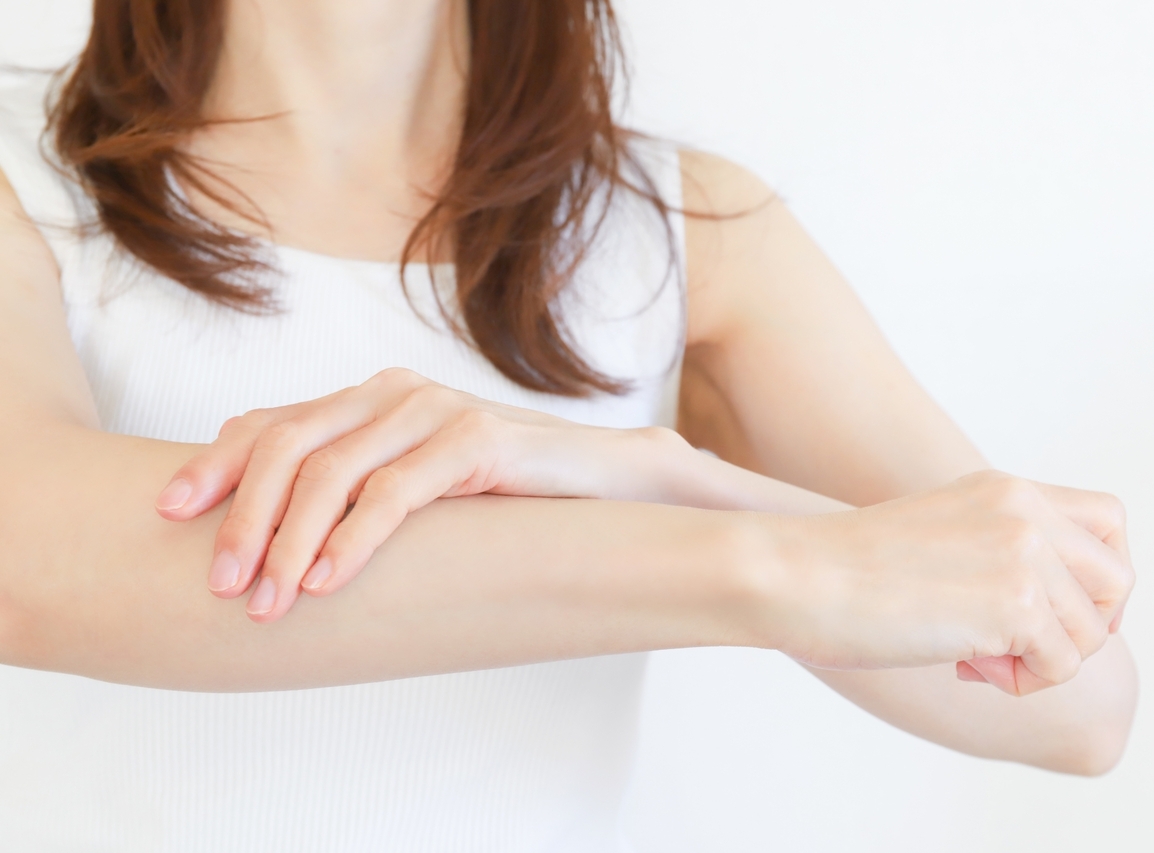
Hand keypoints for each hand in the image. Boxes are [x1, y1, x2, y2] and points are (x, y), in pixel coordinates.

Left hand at [155, 368, 688, 621]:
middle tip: (221, 585)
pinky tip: (328, 581)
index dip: (213, 469)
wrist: (602, 479)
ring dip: (290, 543)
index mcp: (367, 398)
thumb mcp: (411, 484)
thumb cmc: (499, 493)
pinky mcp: (476, 439)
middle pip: (287, 446)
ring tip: (269, 603)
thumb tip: (268, 535)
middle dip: (243, 518)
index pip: (269, 424)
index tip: (169, 517)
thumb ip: (352, 486)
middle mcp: (392, 392)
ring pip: (333, 471)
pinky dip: (355, 538)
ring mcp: (433, 409)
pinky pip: (398, 490)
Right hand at [767, 471, 1132, 695]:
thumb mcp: (940, 536)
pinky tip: (966, 666)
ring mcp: (1023, 554)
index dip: (1099, 576)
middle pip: (1117, 580)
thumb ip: (997, 550)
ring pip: (1092, 632)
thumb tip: (1050, 615)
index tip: (1054, 609)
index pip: (1111, 521)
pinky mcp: (1015, 602)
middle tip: (1018, 644)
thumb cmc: (846, 571)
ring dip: (1042, 661)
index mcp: (1006, 490)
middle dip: (1080, 626)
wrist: (797, 576)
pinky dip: (1022, 682)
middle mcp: (1024, 512)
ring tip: (975, 655)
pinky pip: (1061, 665)